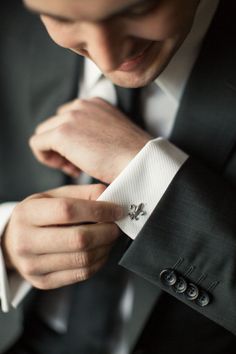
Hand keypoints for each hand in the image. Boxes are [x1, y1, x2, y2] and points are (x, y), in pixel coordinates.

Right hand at [2, 184, 122, 289]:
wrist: (13, 243)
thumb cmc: (38, 216)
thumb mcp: (53, 196)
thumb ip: (82, 194)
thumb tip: (110, 196)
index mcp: (27, 214)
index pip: (68, 210)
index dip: (98, 210)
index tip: (117, 210)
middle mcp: (26, 242)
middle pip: (78, 239)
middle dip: (106, 231)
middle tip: (117, 225)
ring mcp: (33, 266)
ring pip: (83, 259)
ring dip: (106, 247)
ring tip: (110, 237)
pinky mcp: (43, 282)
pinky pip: (81, 274)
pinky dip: (99, 261)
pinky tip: (101, 250)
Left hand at [29, 98, 150, 182]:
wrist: (140, 161)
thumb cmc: (132, 154)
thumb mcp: (113, 133)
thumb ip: (94, 130)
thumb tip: (77, 144)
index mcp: (94, 103)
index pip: (67, 118)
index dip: (71, 140)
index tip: (84, 156)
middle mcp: (81, 104)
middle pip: (53, 125)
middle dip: (61, 147)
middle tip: (77, 165)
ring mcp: (71, 117)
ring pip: (43, 134)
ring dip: (54, 153)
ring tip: (73, 168)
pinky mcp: (62, 133)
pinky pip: (37, 144)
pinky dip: (46, 158)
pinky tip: (66, 168)